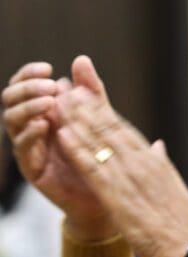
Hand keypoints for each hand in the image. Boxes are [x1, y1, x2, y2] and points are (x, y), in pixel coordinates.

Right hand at [2, 58, 113, 238]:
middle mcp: (32, 128)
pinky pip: (22, 148)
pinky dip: (31, 133)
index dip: (29, 74)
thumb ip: (91, 92)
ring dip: (28, 107)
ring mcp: (29, 148)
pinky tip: (45, 124)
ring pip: (11, 121)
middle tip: (49, 85)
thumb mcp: (100, 118)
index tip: (48, 67)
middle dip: (26, 88)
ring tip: (48, 102)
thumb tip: (80, 59)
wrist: (107, 197)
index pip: (24, 86)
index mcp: (44, 112)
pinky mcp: (32, 169)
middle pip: (11, 99)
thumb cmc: (102, 156)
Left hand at [53, 79, 187, 256]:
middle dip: (87, 109)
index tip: (88, 97)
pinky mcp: (119, 197)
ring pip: (99, 143)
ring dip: (78, 122)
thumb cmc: (181, 223)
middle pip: (110, 130)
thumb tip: (157, 145)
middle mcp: (143, 164)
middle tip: (68, 89)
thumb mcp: (174, 187)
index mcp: (155, 162)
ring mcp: (131, 179)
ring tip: (60, 103)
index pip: (125, 131)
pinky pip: (93, 169)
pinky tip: (62, 135)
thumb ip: (161, 164)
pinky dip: (77, 150)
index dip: (104, 113)